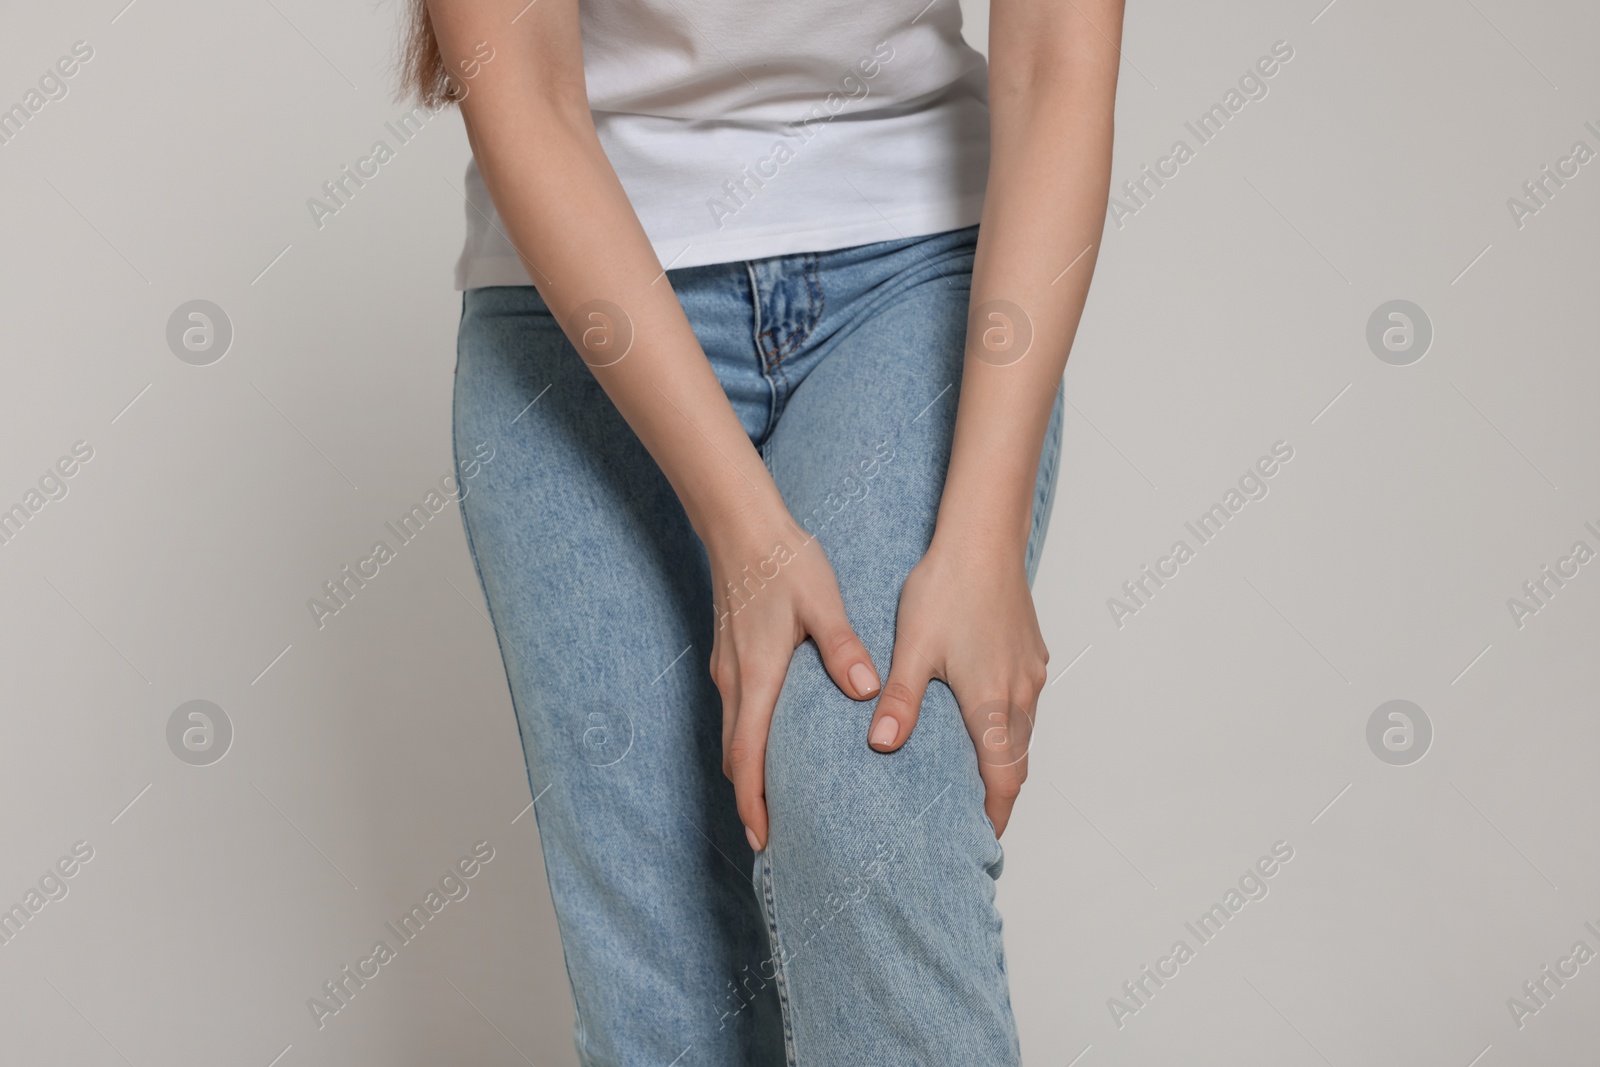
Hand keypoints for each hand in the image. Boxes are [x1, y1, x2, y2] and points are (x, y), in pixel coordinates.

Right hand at [707, 507, 881, 850]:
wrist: (740, 524)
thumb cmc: (784, 559)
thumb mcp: (823, 601)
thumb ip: (843, 647)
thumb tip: (866, 690)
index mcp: (758, 675)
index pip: (748, 756)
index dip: (754, 802)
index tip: (763, 838)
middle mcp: (735, 679)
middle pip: (734, 757)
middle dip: (751, 800)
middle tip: (772, 839)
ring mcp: (728, 668)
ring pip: (733, 735)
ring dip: (747, 772)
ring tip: (774, 802)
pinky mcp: (730, 656)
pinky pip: (736, 713)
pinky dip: (747, 742)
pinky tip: (772, 745)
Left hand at [868, 539, 1047, 836]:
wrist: (984, 537)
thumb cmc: (947, 588)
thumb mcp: (912, 648)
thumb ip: (899, 701)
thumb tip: (882, 746)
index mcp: (991, 702)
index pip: (1003, 778)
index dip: (995, 814)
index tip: (982, 837)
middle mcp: (1020, 692)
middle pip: (1017, 760)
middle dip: (1000, 792)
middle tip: (973, 815)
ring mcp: (1031, 670)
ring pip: (1023, 730)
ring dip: (1005, 756)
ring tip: (976, 774)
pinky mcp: (1031, 650)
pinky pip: (1024, 701)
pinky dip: (1008, 723)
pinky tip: (983, 716)